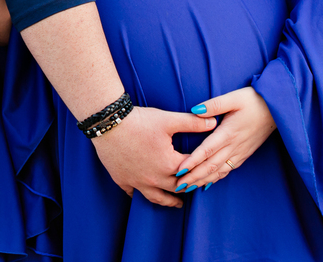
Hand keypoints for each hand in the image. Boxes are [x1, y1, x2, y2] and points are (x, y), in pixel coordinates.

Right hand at [91, 106, 216, 207]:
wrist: (108, 123)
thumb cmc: (139, 121)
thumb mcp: (168, 119)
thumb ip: (192, 123)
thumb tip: (214, 122)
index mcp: (170, 164)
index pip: (191, 168)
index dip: (200, 167)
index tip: (206, 167)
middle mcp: (155, 178)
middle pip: (177, 187)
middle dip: (188, 187)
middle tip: (196, 187)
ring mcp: (137, 181)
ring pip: (157, 197)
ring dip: (168, 201)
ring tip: (176, 203)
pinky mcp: (122, 180)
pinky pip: (133, 193)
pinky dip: (140, 195)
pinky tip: (143, 194)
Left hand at [171, 87, 275, 191]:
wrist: (277, 109)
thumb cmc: (254, 100)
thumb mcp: (234, 97)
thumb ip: (214, 105)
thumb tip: (195, 110)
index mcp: (228, 133)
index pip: (206, 150)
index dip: (192, 162)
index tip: (179, 170)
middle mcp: (234, 146)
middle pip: (210, 165)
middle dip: (193, 177)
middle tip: (178, 186)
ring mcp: (240, 152)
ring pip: (219, 171)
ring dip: (203, 180)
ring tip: (188, 188)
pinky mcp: (244, 154)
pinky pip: (228, 169)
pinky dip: (216, 178)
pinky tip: (207, 183)